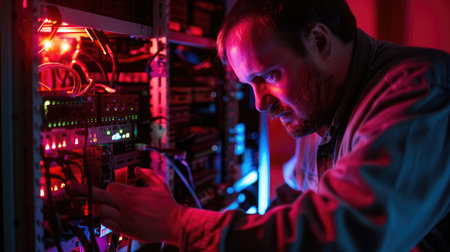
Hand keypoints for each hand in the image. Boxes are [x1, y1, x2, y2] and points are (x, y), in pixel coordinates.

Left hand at [68, 167, 185, 245]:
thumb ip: (147, 174)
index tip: (113, 189)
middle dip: (82, 191)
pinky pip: (107, 224)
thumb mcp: (159, 185)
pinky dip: (107, 220)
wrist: (173, 224)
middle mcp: (124, 206)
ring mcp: (123, 219)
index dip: (110, 188)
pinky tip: (114, 218)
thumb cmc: (167, 205)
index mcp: (131, 193)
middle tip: (69, 187)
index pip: (109, 187)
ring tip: (107, 207)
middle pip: (98, 196)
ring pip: (101, 211)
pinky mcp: (124, 230)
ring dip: (102, 208)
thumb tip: (137, 169)